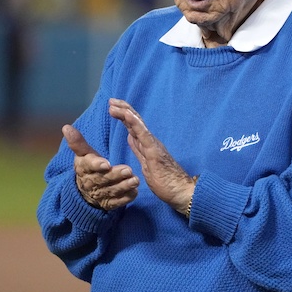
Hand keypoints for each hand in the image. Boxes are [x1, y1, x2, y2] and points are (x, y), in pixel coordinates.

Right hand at [63, 124, 138, 210]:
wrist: (85, 192)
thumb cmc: (88, 167)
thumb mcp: (83, 154)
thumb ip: (78, 142)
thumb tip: (66, 127)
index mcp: (84, 168)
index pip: (90, 166)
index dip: (97, 165)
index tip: (106, 164)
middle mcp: (91, 183)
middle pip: (103, 179)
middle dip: (116, 175)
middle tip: (128, 170)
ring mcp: (100, 194)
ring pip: (113, 191)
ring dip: (124, 186)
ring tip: (135, 180)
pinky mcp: (109, 204)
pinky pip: (118, 202)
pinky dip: (126, 198)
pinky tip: (134, 192)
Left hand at [108, 98, 195, 214]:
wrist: (181, 192)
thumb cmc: (166, 182)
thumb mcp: (146, 165)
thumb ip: (139, 150)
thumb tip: (130, 138)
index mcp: (147, 145)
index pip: (134, 127)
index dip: (124, 116)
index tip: (112, 107)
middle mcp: (150, 141)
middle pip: (135, 121)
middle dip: (123, 109)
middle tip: (111, 100)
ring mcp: (153, 145)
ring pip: (138, 124)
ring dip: (125, 113)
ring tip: (113, 105)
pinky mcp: (154, 151)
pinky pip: (143, 134)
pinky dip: (134, 123)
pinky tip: (126, 115)